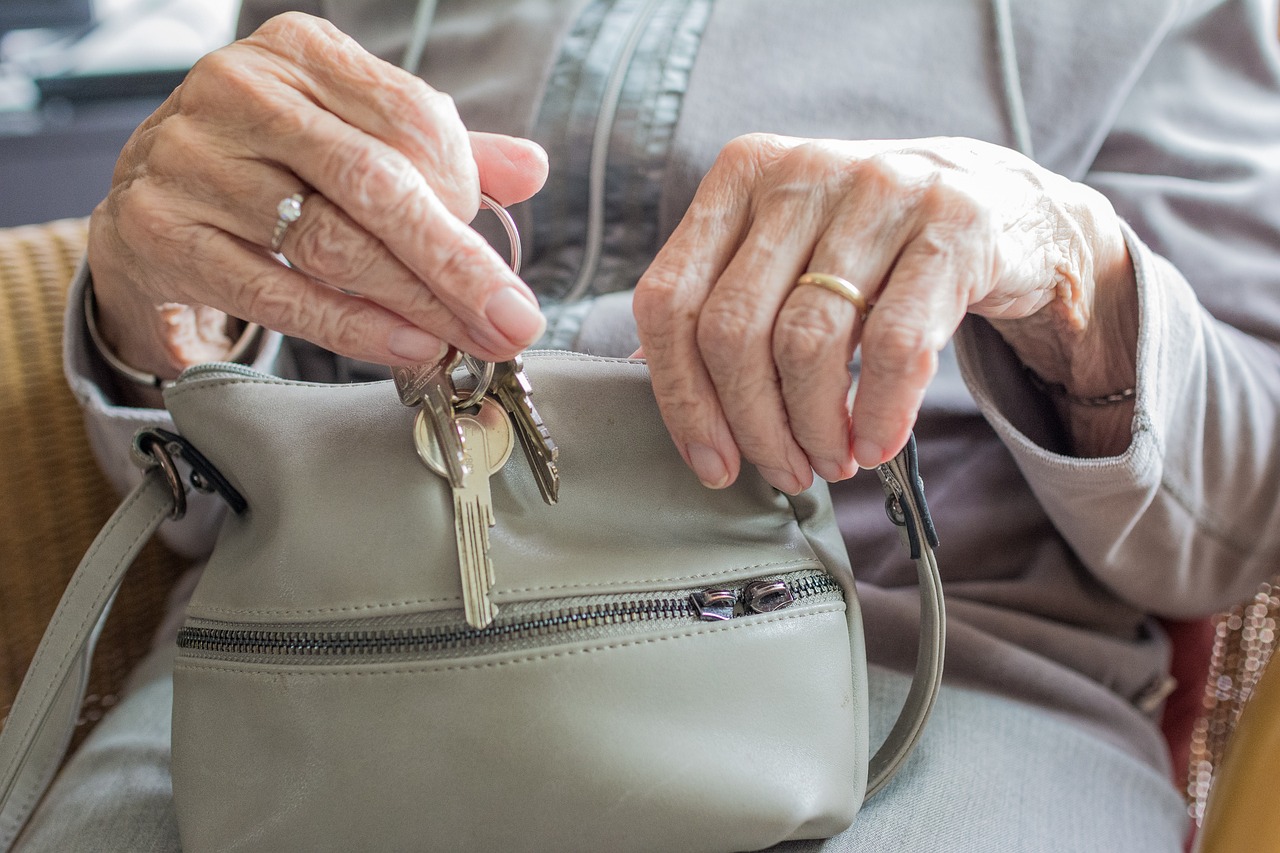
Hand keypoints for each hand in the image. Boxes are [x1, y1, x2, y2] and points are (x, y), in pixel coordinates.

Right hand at [88, 12, 549, 382]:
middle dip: (457, 262)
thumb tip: (531, 168)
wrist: (149, 205)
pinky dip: (354, 326)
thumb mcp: (356, 139)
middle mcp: (240, 93)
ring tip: (470, 339)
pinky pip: (278, 293)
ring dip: (416, 303)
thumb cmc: (271, 167)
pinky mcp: (163, 234)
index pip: (410, 115)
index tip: (492, 243)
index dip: (463, 186)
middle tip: (513, 318)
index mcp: (300, 53)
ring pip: (330, 244)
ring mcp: (192, 162)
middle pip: (375, 185)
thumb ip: (440, 152)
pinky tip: (409, 345)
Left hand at [633, 134, 1136, 492]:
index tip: (711, 461)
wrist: (1005, 205)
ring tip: (833, 461)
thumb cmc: (875, 248)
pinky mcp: (952, 224)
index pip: (671, 300)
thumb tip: (662, 389)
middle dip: (752, 425)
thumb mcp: (790, 252)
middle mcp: (802, 170)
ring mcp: (879, 189)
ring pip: (807, 342)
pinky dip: (879, 414)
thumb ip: (724, 302)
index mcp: (741, 174)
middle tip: (784, 470)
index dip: (680, 397)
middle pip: (732, 330)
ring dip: (814, 429)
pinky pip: (895, 346)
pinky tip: (876, 444)